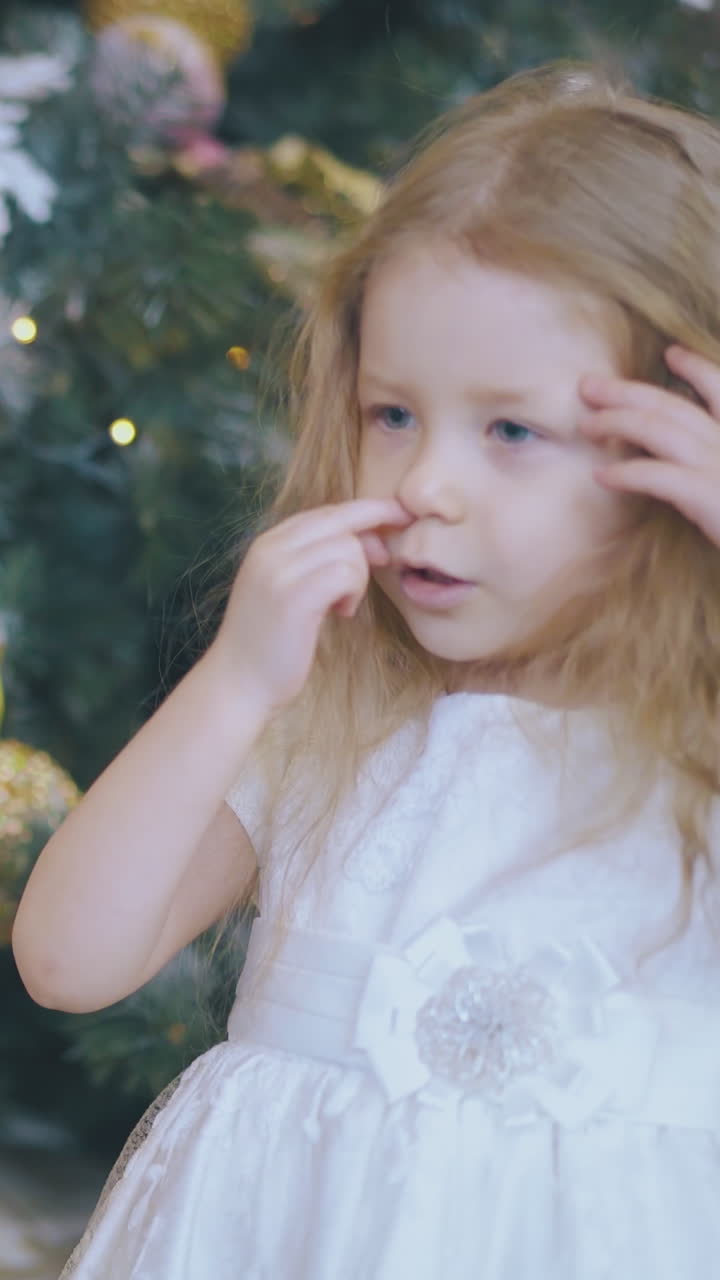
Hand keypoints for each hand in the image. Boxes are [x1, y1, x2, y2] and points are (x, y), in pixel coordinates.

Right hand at [211, 498, 411, 708]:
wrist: (240, 681)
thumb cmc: (272, 640)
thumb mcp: (289, 587)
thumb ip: (317, 559)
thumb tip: (372, 538)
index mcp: (269, 542)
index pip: (326, 511)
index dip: (365, 511)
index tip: (397, 516)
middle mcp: (271, 548)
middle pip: (341, 520)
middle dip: (375, 529)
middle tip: (387, 558)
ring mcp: (280, 570)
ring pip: (348, 547)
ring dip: (358, 577)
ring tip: (342, 606)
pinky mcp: (294, 596)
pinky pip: (346, 574)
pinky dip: (353, 592)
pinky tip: (341, 613)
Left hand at [578, 345, 719, 548]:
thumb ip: (718, 468)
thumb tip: (689, 461)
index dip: (697, 369)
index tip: (672, 353)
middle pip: (674, 405)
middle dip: (627, 391)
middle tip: (589, 386)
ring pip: (659, 429)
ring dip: (617, 422)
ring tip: (587, 426)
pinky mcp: (711, 496)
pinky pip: (658, 476)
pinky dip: (626, 473)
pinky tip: (602, 475)